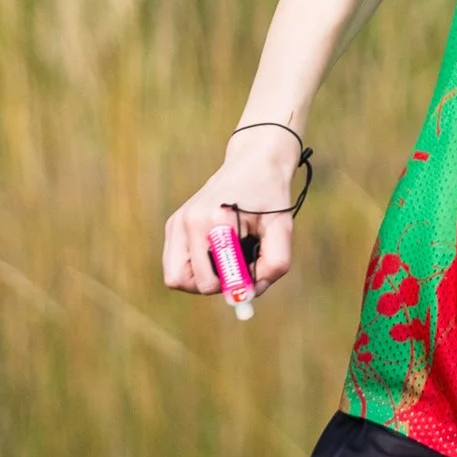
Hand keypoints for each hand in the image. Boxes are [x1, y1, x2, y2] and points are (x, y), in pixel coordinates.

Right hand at [162, 125, 303, 301]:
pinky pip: (175, 264)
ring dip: (202, 279)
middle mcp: (190, 221)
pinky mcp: (174, 224)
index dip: (233, 288)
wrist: (254, 163)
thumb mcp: (282, 229)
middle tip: (237, 270)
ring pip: (176, 277)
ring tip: (226, 260)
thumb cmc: (270, 197)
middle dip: (215, 285)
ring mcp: (177, 222)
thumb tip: (250, 293)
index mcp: (216, 221)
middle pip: (188, 282)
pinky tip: (216, 251)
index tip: (251, 280)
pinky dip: (195, 267)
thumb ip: (274, 264)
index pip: (211, 279)